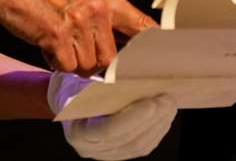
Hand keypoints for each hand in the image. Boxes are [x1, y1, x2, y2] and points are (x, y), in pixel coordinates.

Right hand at [0, 0, 155, 75]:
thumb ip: (103, 16)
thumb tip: (122, 47)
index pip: (144, 27)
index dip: (152, 49)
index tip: (154, 64)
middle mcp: (97, 8)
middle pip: (110, 59)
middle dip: (92, 62)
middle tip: (73, 50)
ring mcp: (78, 22)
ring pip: (88, 66)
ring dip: (70, 62)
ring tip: (56, 42)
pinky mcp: (58, 35)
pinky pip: (65, 67)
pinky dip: (54, 62)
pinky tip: (45, 44)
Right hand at [48, 71, 176, 159]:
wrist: (66, 103)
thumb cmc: (73, 88)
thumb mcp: (79, 83)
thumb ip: (100, 87)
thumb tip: (133, 81)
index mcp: (77, 132)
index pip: (108, 130)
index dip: (132, 118)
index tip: (151, 103)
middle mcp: (91, 149)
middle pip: (128, 139)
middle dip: (152, 119)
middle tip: (167, 98)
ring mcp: (106, 154)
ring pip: (139, 145)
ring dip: (159, 124)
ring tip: (169, 104)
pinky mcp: (119, 153)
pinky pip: (142, 147)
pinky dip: (157, 131)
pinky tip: (165, 115)